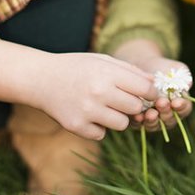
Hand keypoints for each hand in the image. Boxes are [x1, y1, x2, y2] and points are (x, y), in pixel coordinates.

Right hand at [28, 51, 157, 140]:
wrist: (41, 79)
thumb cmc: (76, 67)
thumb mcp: (102, 60)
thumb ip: (129, 71)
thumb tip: (153, 83)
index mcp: (107, 73)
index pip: (145, 88)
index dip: (149, 91)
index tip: (146, 92)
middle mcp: (99, 93)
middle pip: (136, 108)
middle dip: (133, 105)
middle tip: (122, 99)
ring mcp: (87, 111)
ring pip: (122, 124)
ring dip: (118, 117)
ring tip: (104, 107)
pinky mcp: (76, 127)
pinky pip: (102, 134)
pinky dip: (98, 127)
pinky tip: (89, 115)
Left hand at [110, 40, 192, 129]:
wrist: (141, 68)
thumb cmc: (162, 69)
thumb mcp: (174, 68)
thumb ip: (183, 75)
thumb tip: (188, 84)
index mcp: (180, 104)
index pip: (184, 109)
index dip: (182, 106)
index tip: (177, 101)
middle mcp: (168, 115)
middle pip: (170, 119)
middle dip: (166, 112)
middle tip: (162, 103)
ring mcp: (153, 120)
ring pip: (155, 125)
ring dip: (153, 120)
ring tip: (150, 113)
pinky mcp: (138, 121)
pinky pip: (139, 125)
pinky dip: (139, 122)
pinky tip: (137, 116)